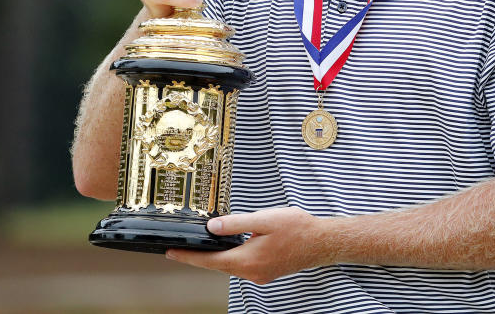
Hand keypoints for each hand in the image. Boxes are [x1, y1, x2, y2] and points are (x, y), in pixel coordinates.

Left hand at [166, 207, 333, 284]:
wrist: (322, 242)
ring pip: (231, 266)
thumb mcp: (264, 220)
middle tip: (181, 250)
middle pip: (218, 265)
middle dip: (199, 257)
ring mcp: (260, 274)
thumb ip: (236, 224)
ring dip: (217, 257)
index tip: (172, 253)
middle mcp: (252, 272)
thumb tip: (212, 227)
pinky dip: (232, 257)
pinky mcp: (267, 272)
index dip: (188, 257)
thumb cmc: (298, 229)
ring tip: (203, 246)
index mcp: (248, 260)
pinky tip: (231, 248)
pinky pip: (243, 265)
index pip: (210, 261)